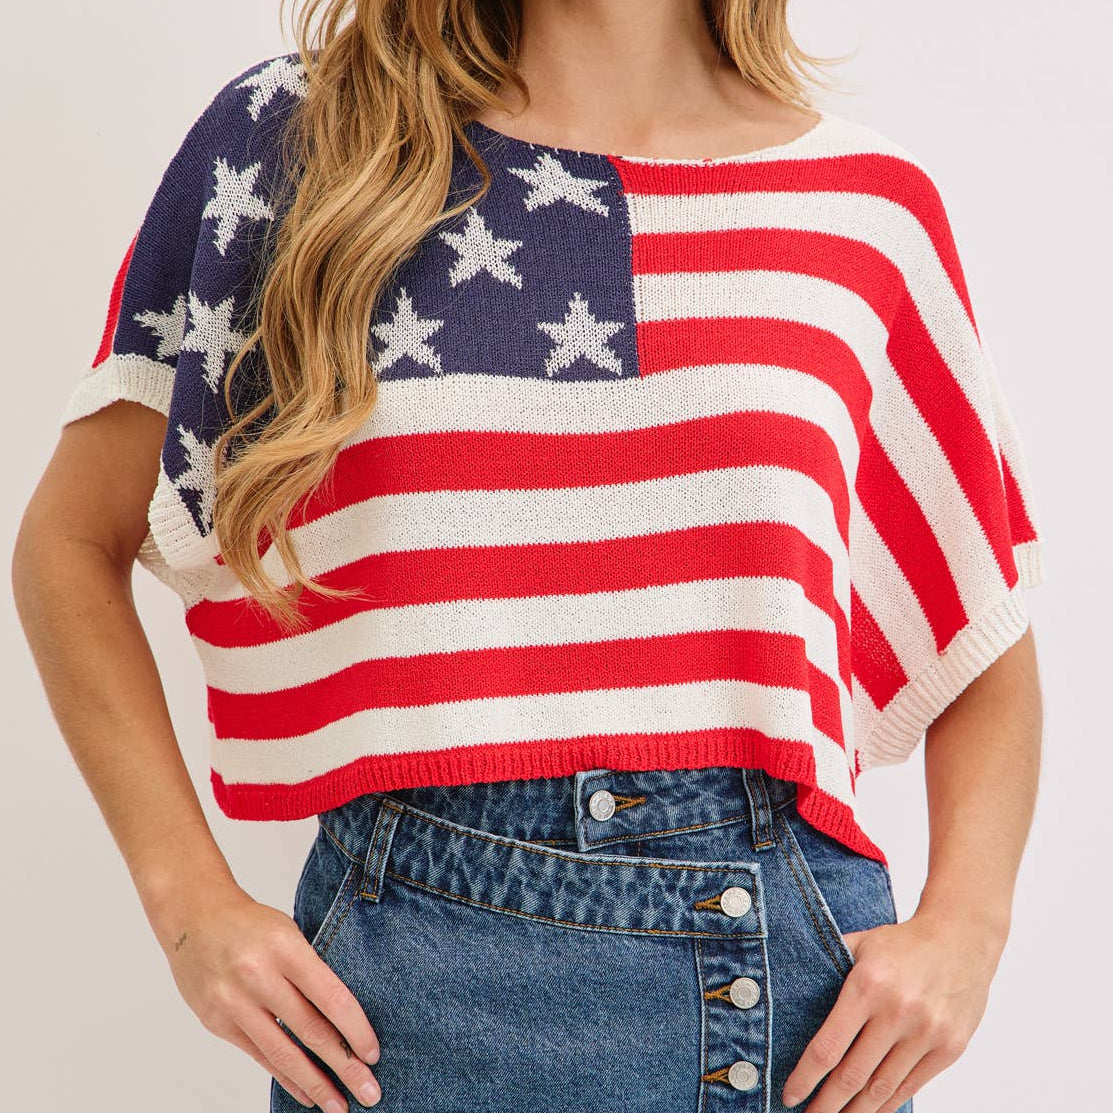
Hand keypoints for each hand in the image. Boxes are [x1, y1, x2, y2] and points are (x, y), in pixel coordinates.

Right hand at [155, 881, 381, 1109]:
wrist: (194, 917)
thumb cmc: (252, 924)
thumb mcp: (289, 933)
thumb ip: (311, 971)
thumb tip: (346, 1019)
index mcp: (285, 949)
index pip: (330, 996)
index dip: (355, 1029)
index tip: (374, 1054)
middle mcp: (258, 977)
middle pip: (310, 1031)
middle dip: (344, 1066)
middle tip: (370, 1091)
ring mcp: (234, 1003)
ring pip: (283, 1053)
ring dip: (315, 1084)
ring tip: (339, 1106)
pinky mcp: (217, 1023)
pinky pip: (259, 1056)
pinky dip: (285, 1078)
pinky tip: (306, 1093)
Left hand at [781, 909, 1005, 1110]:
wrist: (962, 937)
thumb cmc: (904, 943)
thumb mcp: (861, 944)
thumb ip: (829, 968)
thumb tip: (792, 990)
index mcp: (866, 986)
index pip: (828, 1047)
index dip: (806, 1078)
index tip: (790, 1095)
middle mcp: (896, 1013)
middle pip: (853, 1076)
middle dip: (826, 1105)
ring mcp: (926, 1033)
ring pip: (883, 1089)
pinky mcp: (950, 1048)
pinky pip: (911, 1086)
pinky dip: (888, 1104)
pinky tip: (870, 1111)